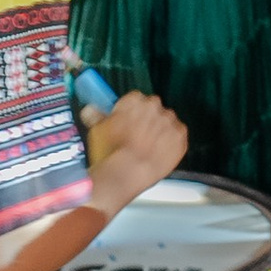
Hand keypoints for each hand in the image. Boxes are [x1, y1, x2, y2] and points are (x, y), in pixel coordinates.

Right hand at [85, 88, 186, 210]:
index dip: (129, 112)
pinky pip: (178, 134)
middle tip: (137, 137)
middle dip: (146, 120)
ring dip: (159, 131)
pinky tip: (160, 152)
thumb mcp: (98, 131)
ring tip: (148, 148)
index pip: (135, 99)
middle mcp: (154, 105)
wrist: (130, 171)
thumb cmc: (111, 151)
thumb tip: (89, 110)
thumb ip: (96, 117)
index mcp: (134, 99)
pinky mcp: (180, 135)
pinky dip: (171, 142)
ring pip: (166, 121)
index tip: (125, 123)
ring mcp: (169, 120)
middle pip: (152, 108)